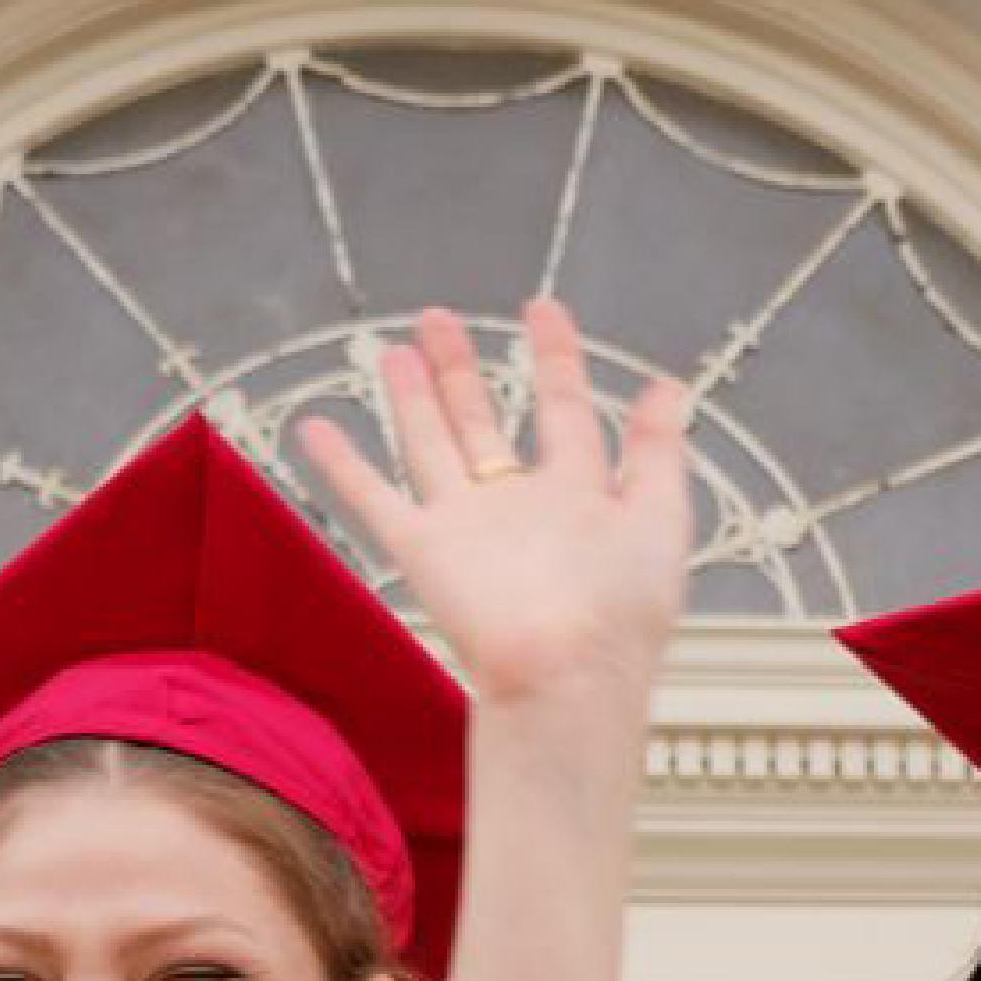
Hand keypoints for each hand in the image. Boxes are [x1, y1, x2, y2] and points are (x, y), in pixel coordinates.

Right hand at [298, 292, 692, 718]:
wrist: (568, 672)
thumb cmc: (621, 609)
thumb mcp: (659, 517)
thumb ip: (657, 451)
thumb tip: (667, 386)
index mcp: (576, 495)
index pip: (563, 410)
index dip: (555, 357)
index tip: (541, 309)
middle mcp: (515, 505)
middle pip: (481, 421)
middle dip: (461, 370)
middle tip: (439, 318)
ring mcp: (465, 526)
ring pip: (430, 445)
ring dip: (412, 399)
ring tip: (395, 351)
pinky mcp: (422, 551)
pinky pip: (373, 499)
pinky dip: (342, 465)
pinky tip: (313, 427)